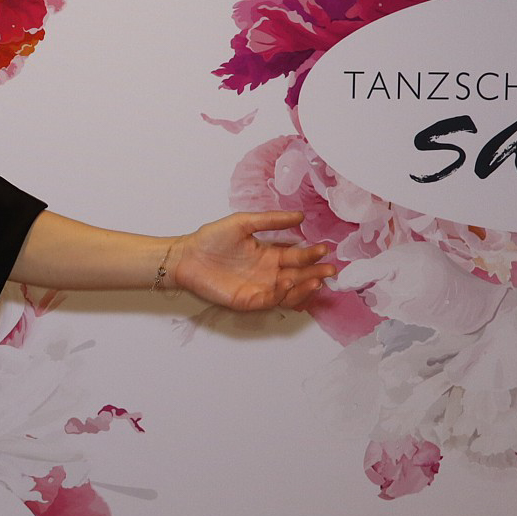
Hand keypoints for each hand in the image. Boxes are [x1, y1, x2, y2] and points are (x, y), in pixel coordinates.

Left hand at [170, 210, 334, 311]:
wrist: (186, 256)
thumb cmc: (211, 238)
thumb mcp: (243, 223)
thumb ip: (271, 220)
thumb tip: (301, 215)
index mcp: (268, 254)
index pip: (296, 256)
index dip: (311, 254)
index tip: (324, 248)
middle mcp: (268, 272)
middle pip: (298, 275)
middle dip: (315, 273)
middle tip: (330, 269)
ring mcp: (260, 287)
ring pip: (290, 291)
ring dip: (304, 287)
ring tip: (316, 280)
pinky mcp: (249, 300)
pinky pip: (272, 300)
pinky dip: (283, 294)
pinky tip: (289, 283)